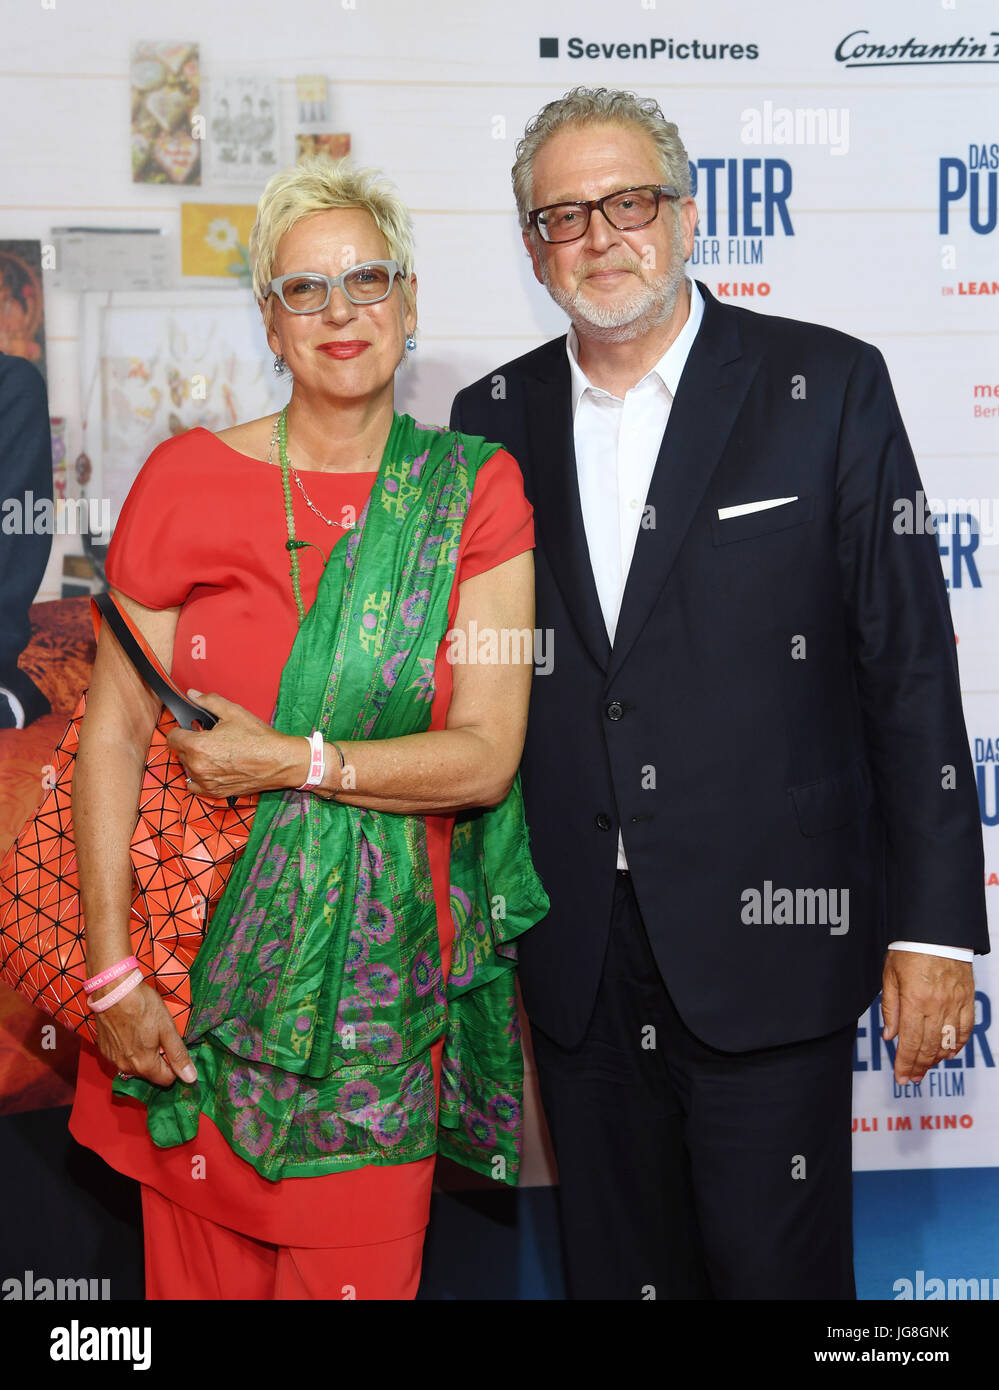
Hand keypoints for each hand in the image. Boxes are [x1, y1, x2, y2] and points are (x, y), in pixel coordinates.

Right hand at [94, 981, 197, 1087]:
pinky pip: (121, 1057)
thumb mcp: (167, 1028)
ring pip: (135, 1065)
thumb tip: (190, 1077)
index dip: (174, 1066)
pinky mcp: (104, 1049)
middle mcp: (126, 1067)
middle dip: (158, 1059)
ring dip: (142, 1054)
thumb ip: (178, 1055)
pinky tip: (130, 1031)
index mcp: (145, 1065)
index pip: (166, 1080)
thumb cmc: (142, 1006)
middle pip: (150, 1073)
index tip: (174, 1049)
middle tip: (159, 1035)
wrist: (113, 991)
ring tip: (144, 1031)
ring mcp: (113, 1058)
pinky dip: (128, 1048)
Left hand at [166, 689, 307, 797]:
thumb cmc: (258, 738)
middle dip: (190, 744)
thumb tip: (192, 694)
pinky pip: (195, 785)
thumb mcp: (233, 712)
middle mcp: (197, 766)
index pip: (172, 737)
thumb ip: (208, 702)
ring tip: (215, 753)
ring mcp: (205, 782)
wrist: (279, 761)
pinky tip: (213, 768)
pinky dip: (200, 777)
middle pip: (179, 752)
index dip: (181, 730)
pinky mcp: (215, 792)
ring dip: (195, 760)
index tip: (192, 729)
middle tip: (209, 739)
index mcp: (197, 745)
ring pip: (187, 768)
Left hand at [881, 949, 974, 1084]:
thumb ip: (890, 1008)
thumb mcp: (890, 976)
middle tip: (911, 1079)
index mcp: (914, 1001)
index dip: (905, 1063)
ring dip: (936, 1060)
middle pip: (928, 1047)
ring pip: (947, 1042)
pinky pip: (965, 1029)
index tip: (901, 1077)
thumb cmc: (909, 950)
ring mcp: (955, 1004)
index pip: (909, 1042)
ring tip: (925, 1069)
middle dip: (918, 1066)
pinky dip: (957, 1045)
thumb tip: (890, 1036)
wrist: (936, 931)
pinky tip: (948, 1054)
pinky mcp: (967, 999)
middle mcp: (936, 1006)